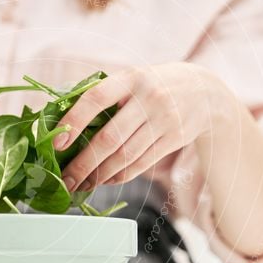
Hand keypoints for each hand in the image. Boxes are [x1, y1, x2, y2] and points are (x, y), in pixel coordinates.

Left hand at [54, 63, 228, 190]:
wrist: (204, 91)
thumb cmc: (153, 85)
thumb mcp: (132, 79)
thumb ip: (104, 95)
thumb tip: (63, 126)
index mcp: (130, 78)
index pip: (95, 99)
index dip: (74, 121)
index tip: (57, 143)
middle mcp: (148, 98)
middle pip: (109, 139)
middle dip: (83, 164)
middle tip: (65, 180)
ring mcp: (164, 119)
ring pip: (124, 156)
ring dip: (99, 175)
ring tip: (82, 184)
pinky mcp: (174, 138)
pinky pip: (141, 163)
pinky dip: (119, 176)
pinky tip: (105, 180)